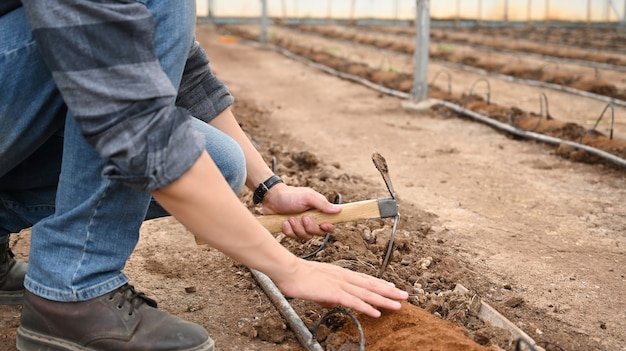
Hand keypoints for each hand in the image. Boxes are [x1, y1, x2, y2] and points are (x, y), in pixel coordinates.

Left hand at [261, 183, 340, 239]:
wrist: (271, 197)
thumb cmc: (291, 195)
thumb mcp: (308, 197)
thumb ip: (323, 204)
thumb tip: (339, 210)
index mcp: (318, 212)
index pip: (329, 225)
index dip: (328, 228)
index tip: (324, 225)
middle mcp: (311, 221)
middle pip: (318, 233)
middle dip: (310, 227)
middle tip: (303, 217)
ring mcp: (300, 227)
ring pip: (305, 237)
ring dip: (297, 228)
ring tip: (290, 218)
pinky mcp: (291, 231)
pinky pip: (293, 237)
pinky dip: (288, 230)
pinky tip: (284, 222)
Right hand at [273, 259, 407, 317]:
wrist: (288, 270)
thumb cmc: (298, 275)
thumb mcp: (316, 284)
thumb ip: (327, 293)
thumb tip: (332, 301)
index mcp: (340, 273)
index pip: (364, 279)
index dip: (380, 284)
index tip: (392, 287)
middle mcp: (344, 276)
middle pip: (371, 285)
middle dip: (389, 291)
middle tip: (404, 295)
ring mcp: (340, 284)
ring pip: (367, 293)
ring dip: (385, 299)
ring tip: (399, 304)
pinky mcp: (334, 292)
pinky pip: (355, 302)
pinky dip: (368, 307)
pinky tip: (377, 312)